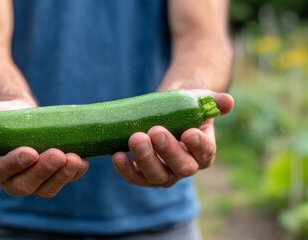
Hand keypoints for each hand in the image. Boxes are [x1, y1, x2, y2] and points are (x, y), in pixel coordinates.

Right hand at [0, 99, 88, 197]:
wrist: (23, 118)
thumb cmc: (5, 115)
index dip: (15, 163)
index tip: (30, 152)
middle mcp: (11, 181)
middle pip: (25, 184)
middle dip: (43, 171)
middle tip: (58, 153)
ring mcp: (33, 183)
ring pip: (46, 188)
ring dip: (62, 176)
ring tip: (75, 158)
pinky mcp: (50, 180)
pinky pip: (62, 182)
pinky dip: (73, 174)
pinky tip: (83, 161)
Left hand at [111, 90, 233, 186]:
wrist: (165, 110)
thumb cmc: (186, 105)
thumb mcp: (200, 99)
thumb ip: (214, 101)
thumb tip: (227, 101)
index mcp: (204, 152)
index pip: (205, 153)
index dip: (198, 145)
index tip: (189, 132)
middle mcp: (185, 167)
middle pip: (181, 168)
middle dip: (168, 151)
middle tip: (155, 131)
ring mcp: (163, 173)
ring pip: (156, 175)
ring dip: (145, 159)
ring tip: (135, 138)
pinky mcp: (142, 174)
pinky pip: (134, 177)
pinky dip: (125, 169)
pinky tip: (117, 154)